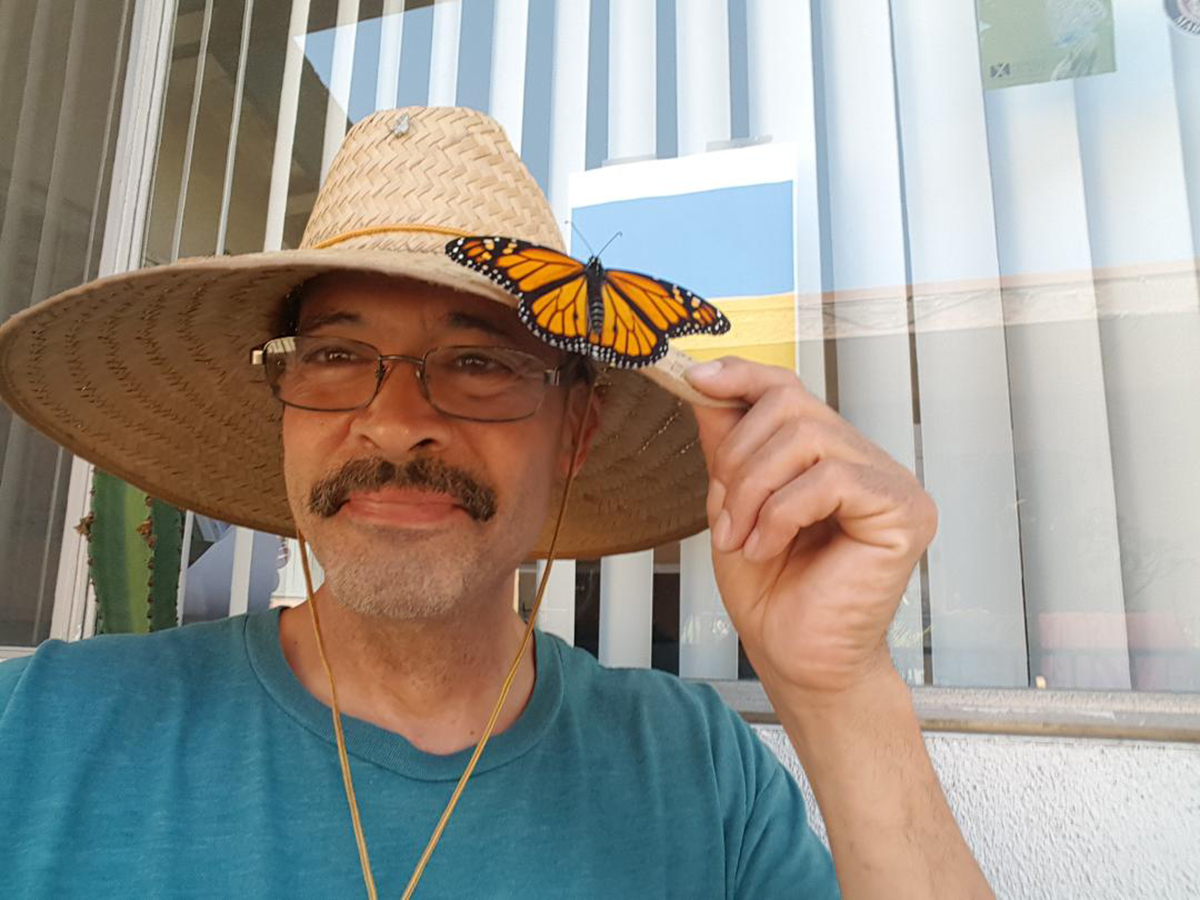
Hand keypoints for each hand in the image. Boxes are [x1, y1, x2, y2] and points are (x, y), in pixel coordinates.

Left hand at [685, 357, 937, 699]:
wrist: (797, 660)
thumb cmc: (773, 594)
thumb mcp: (733, 507)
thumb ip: (727, 449)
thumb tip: (706, 387)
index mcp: (829, 455)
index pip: (789, 389)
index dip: (741, 376)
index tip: (693, 380)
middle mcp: (866, 460)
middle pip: (792, 405)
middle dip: (738, 459)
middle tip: (723, 519)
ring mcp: (891, 482)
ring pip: (807, 436)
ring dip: (754, 491)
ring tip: (742, 539)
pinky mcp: (903, 510)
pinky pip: (831, 478)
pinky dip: (782, 513)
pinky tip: (769, 548)